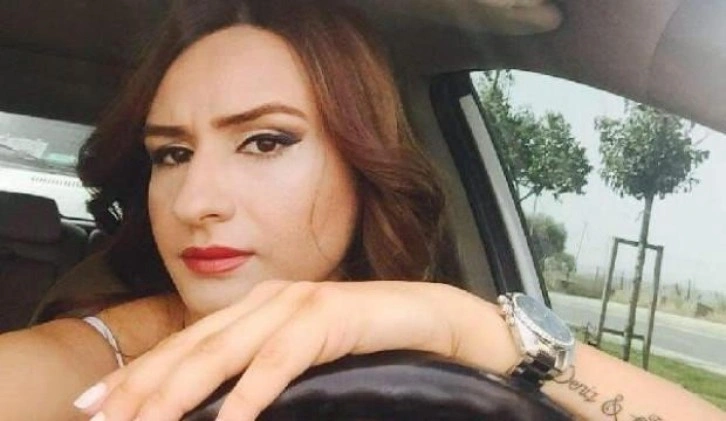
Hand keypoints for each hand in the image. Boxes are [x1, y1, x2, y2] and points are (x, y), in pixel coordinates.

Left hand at [73, 280, 512, 420]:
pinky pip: (281, 359)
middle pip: (191, 347)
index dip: (137, 373)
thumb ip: (256, 369)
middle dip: (143, 388)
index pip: (183, 343)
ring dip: (179, 392)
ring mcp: (296, 304)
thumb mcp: (298, 356)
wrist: (428, 318)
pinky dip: (250, 392)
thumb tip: (215, 408)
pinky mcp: (328, 317)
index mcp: (255, 308)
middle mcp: (267, 300)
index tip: (96, 404)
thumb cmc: (362, 341)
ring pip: (224, 351)